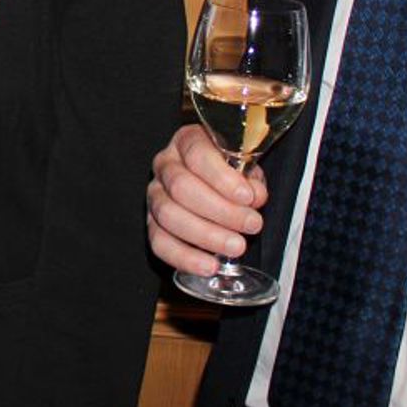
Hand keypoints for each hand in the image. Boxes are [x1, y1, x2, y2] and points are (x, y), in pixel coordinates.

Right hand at [146, 124, 269, 276]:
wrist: (217, 187)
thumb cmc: (231, 174)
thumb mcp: (245, 168)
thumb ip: (250, 179)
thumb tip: (254, 196)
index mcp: (187, 141)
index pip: (197, 154)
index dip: (222, 177)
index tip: (248, 197)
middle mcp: (165, 165)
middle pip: (181, 187)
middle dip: (220, 211)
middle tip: (251, 224)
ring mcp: (154, 195)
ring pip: (168, 215)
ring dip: (206, 235)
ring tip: (236, 247)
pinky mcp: (152, 223)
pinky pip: (159, 242)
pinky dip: (185, 257)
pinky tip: (209, 265)